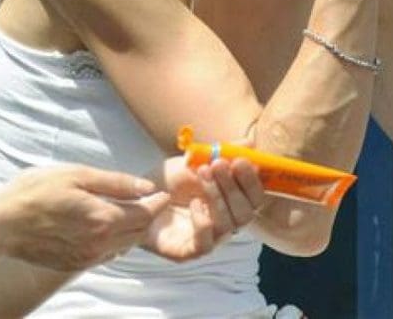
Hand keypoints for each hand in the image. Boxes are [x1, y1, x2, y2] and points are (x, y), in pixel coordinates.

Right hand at [0, 165, 168, 270]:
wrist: (2, 223)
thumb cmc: (35, 191)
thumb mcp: (76, 174)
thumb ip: (114, 183)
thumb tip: (146, 187)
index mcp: (103, 218)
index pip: (145, 214)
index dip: (157, 202)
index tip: (161, 191)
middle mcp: (101, 243)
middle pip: (139, 233)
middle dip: (149, 216)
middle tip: (149, 200)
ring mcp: (88, 258)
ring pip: (125, 246)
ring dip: (132, 230)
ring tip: (130, 211)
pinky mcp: (76, 265)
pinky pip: (107, 255)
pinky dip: (114, 241)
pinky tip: (105, 226)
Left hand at [142, 156, 264, 260]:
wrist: (137, 196)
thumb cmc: (169, 181)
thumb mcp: (194, 161)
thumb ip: (221, 152)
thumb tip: (250, 141)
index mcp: (231, 203)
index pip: (255, 197)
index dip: (251, 180)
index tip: (241, 160)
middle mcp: (224, 223)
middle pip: (246, 213)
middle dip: (234, 186)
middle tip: (218, 164)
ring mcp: (207, 238)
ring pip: (229, 226)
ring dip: (218, 197)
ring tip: (202, 174)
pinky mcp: (187, 251)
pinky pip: (205, 245)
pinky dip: (203, 223)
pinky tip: (194, 204)